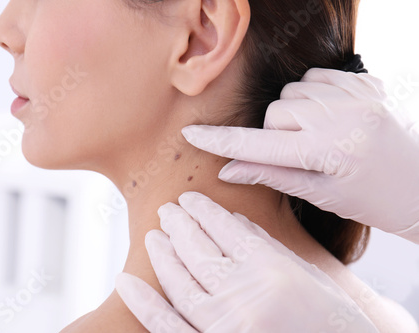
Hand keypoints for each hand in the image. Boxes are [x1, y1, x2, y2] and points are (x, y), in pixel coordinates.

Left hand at [116, 192, 377, 332]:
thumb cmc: (333, 320)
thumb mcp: (309, 277)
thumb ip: (268, 247)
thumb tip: (233, 219)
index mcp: (274, 269)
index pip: (226, 228)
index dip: (204, 210)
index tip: (190, 198)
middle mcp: (247, 294)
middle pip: (199, 250)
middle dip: (179, 225)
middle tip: (167, 210)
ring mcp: (227, 324)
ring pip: (181, 281)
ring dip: (163, 254)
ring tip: (154, 233)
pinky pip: (169, 325)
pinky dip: (145, 303)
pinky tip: (127, 280)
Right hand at [181, 68, 418, 242]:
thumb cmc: (373, 200)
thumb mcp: (320, 194)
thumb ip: (272, 175)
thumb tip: (227, 169)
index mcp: (331, 149)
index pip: (261, 145)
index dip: (223, 142)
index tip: (192, 134)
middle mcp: (344, 115)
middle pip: (275, 112)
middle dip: (277, 134)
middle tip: (303, 154)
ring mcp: (357, 94)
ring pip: (291, 93)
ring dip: (294, 114)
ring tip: (319, 135)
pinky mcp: (365, 81)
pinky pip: (315, 77)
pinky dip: (312, 95)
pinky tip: (331, 116)